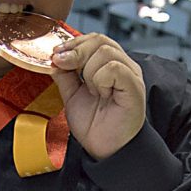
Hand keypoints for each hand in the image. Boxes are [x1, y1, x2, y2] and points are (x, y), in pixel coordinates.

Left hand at [50, 33, 146, 159]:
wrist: (105, 150)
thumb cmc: (95, 126)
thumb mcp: (71, 96)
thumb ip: (65, 76)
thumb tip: (56, 58)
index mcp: (110, 65)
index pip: (94, 39)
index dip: (73, 43)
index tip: (56, 55)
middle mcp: (123, 66)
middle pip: (99, 40)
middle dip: (76, 52)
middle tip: (65, 66)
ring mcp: (130, 75)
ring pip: (105, 52)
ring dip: (88, 71)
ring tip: (91, 91)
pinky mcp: (134, 87)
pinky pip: (114, 68)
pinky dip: (100, 80)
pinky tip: (101, 94)